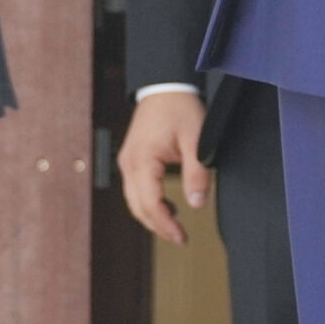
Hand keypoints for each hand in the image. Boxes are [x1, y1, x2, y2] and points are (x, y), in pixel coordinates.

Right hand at [117, 89, 211, 243]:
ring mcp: (127, 161)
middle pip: (138, 207)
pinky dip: (149, 202)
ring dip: (152, 215)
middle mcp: (129, 164)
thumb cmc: (180, 107)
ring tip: (175, 226)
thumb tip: (197, 203)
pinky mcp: (132, 158)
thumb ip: (197, 172)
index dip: (165, 225)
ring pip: (134, 200)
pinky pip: (136, 188)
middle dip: (157, 226)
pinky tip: (167, 206)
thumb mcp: (196, 139)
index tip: (181, 238)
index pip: (149, 204)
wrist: (166, 85)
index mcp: (142, 161)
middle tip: (180, 238)